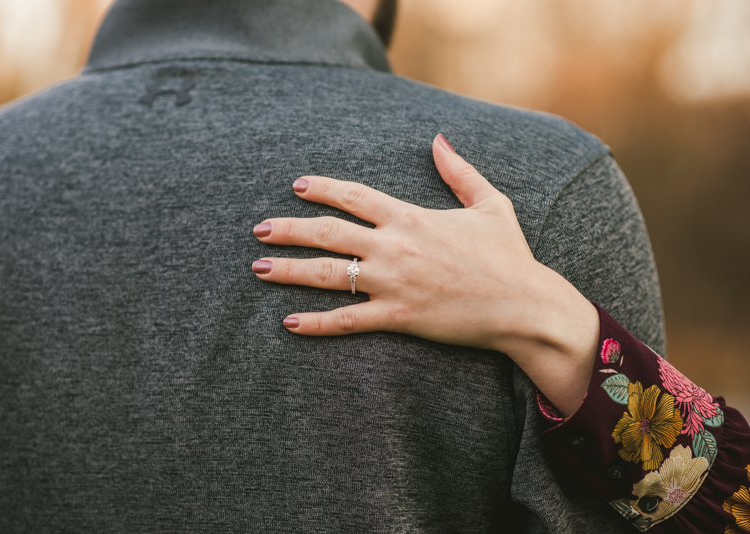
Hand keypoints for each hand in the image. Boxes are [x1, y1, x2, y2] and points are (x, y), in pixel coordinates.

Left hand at [251, 134, 598, 415]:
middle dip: (288, 230)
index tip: (297, 186)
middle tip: (258, 230)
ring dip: (289, 271)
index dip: (322, 188)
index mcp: (412, 216)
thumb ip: (459, 172)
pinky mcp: (399, 316)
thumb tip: (439, 139)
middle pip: (328, 233)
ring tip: (258, 268)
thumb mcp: (490, 203)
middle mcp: (396, 246)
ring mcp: (394, 282)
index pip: (354, 195)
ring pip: (329, 275)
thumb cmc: (509, 255)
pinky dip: (317, 324)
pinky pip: (349, 320)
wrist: (525, 305)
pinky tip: (290, 323)